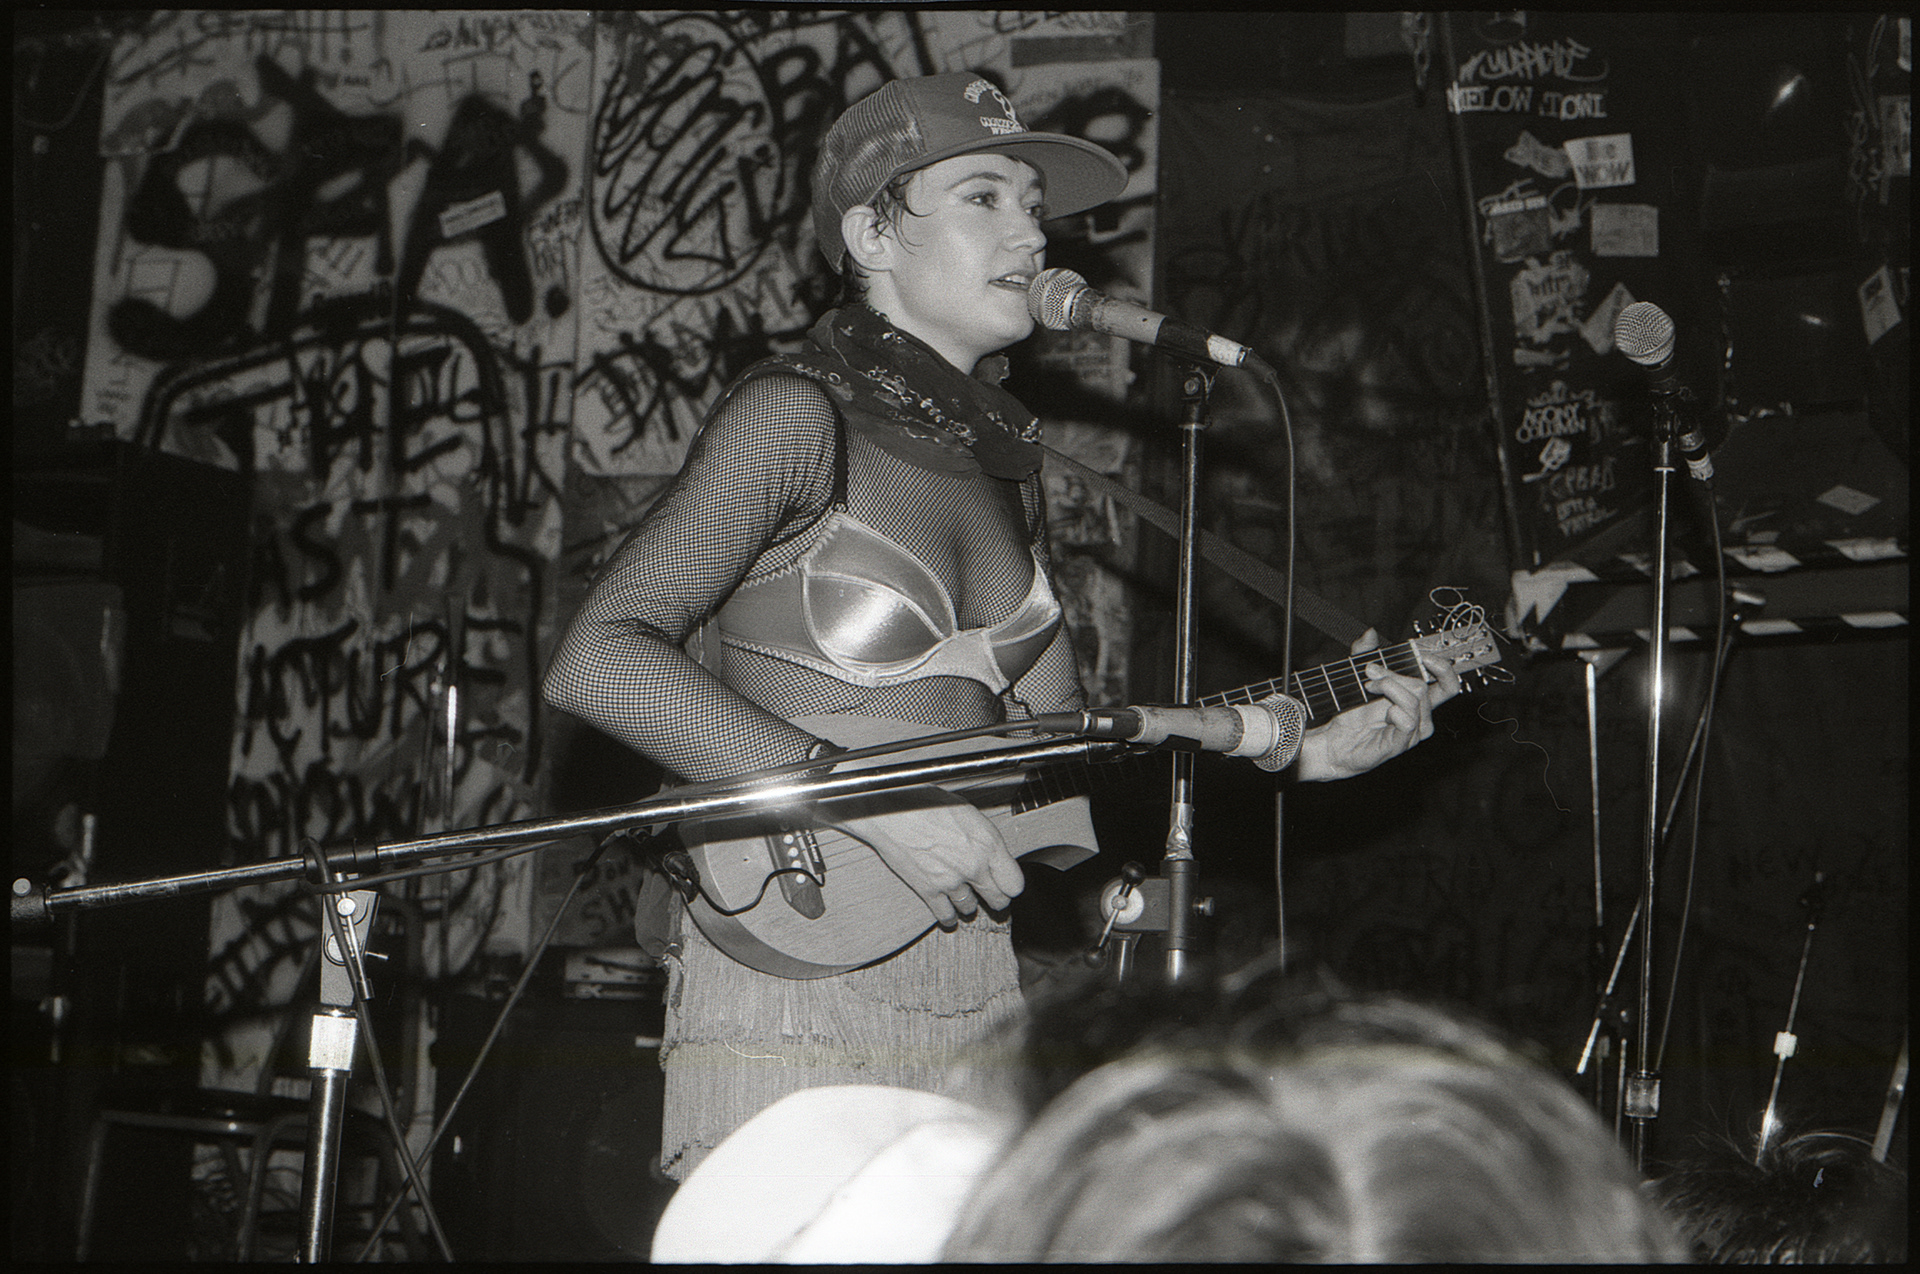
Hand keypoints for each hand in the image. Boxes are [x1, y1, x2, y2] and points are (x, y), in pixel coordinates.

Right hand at [813, 786, 1022, 928]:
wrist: (891, 811)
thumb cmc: (925, 803)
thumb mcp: (968, 813)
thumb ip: (985, 839)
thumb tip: (993, 853)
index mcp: (988, 843)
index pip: (1015, 882)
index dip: (1011, 884)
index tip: (1007, 884)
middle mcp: (974, 865)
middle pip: (998, 899)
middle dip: (996, 900)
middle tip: (993, 899)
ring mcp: (952, 881)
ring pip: (971, 908)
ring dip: (969, 906)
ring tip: (967, 902)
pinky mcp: (929, 890)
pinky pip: (945, 915)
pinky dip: (948, 917)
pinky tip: (949, 915)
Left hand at [1294, 628, 1459, 780]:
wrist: (1334, 741)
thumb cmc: (1351, 714)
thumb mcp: (1357, 677)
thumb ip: (1365, 653)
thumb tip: (1370, 633)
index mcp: (1417, 701)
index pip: (1447, 685)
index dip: (1443, 668)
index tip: (1424, 655)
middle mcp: (1420, 717)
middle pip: (1421, 686)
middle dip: (1393, 674)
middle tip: (1370, 673)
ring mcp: (1412, 732)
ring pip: (1414, 700)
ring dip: (1388, 688)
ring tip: (1368, 688)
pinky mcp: (1401, 744)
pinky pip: (1408, 721)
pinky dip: (1394, 710)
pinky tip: (1382, 712)